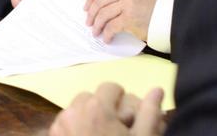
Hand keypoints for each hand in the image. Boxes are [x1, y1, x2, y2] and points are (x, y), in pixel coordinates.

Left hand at [49, 83, 164, 135]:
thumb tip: (157, 89)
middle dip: (102, 108)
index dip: (121, 99)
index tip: (127, 116)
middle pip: (90, 97)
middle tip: (115, 129)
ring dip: (87, 116)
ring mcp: (59, 125)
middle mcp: (73, 111)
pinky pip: (64, 122)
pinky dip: (74, 127)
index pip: (110, 87)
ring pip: (75, 109)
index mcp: (97, 108)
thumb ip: (149, 113)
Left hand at [84, 0, 157, 41]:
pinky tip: (107, 38)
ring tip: (96, 32)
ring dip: (97, 25)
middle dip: (91, 14)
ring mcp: (128, 4)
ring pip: (103, 14)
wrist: (168, 18)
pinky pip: (111, 27)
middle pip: (100, 2)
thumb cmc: (152, 8)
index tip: (86, 8)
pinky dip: (107, 34)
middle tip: (89, 23)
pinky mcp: (129, 18)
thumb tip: (98, 6)